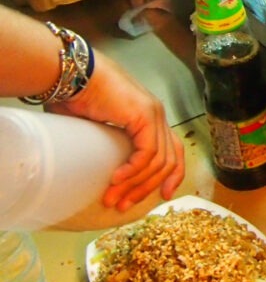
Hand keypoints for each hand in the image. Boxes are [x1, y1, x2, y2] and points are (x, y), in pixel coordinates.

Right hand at [51, 51, 184, 211]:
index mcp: (150, 118)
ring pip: (158, 161)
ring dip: (135, 184)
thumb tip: (103, 172)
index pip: (173, 150)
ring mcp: (154, 114)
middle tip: (123, 206)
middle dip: (146, 188)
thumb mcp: (98, 129)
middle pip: (168, 161)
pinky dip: (133, 170)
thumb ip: (109, 146)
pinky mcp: (145, 116)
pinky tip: (116, 179)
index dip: (172, 175)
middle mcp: (157, 116)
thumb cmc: (79, 97)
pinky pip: (147, 152)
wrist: (75, 75)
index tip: (162, 197)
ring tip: (112, 199)